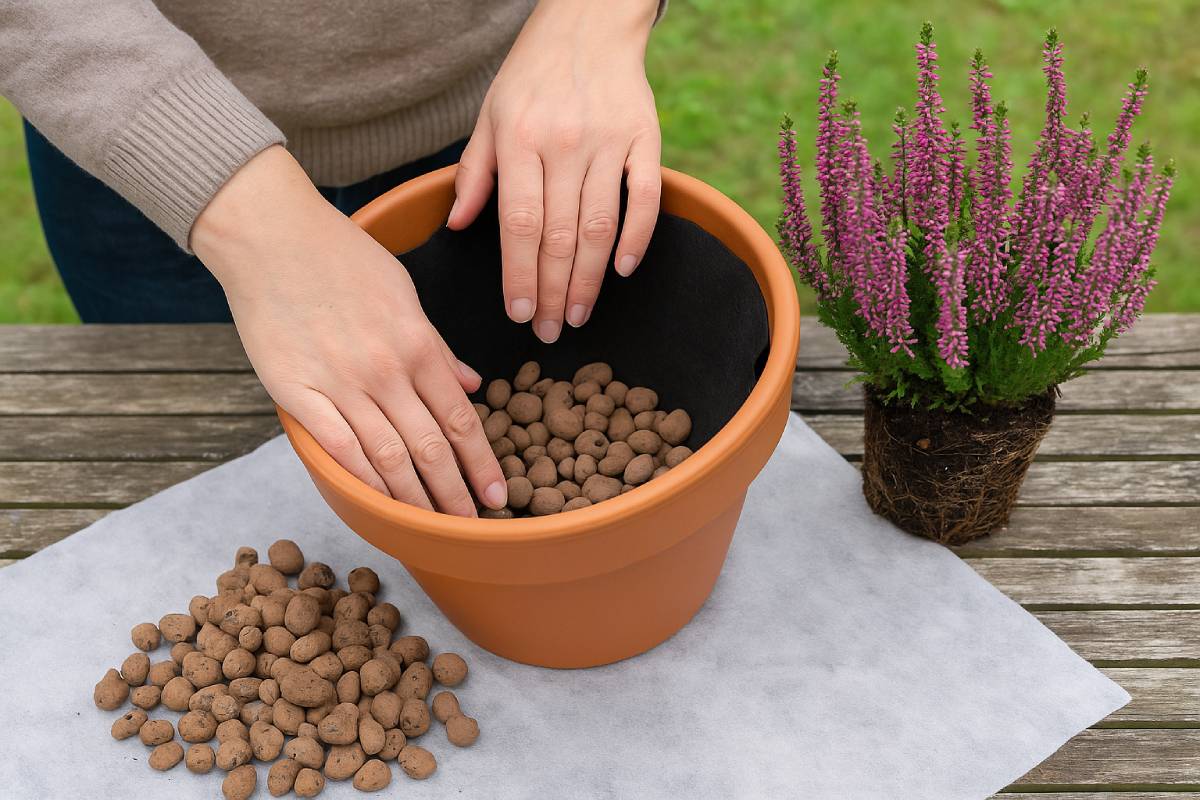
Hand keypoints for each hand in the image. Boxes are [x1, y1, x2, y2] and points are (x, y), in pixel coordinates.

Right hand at [193, 146, 506, 515]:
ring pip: (389, 457)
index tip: (497, 494)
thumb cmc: (341, 257)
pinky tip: (381, 506)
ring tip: (431, 527)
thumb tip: (470, 383)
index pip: (460, 418)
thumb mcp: (404, 291)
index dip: (481, 462)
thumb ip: (437, 345)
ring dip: (415, 498)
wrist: (270, 237)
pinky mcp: (297, 394)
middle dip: (455, 493)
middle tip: (471, 528)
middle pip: (431, 447)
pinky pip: (339, 450)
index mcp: (418, 343)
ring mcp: (341, 384)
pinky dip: (364, 482)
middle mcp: (386, 369)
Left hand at [448, 0, 661, 342]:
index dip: (519, 275)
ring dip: (590, 280)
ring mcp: (607, 142)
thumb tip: (456, 226)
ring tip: (581, 316)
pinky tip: (623, 271)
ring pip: (599, 226)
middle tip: (552, 333)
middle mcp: (563, 143)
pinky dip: (637, 238)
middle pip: (559, 235)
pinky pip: (644, 198)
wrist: (588, 23)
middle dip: (554, 292)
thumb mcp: (490, 116)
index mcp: (519, 140)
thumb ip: (475, 173)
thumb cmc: (532, 76)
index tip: (520, 314)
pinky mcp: (645, 139)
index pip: (518, 224)